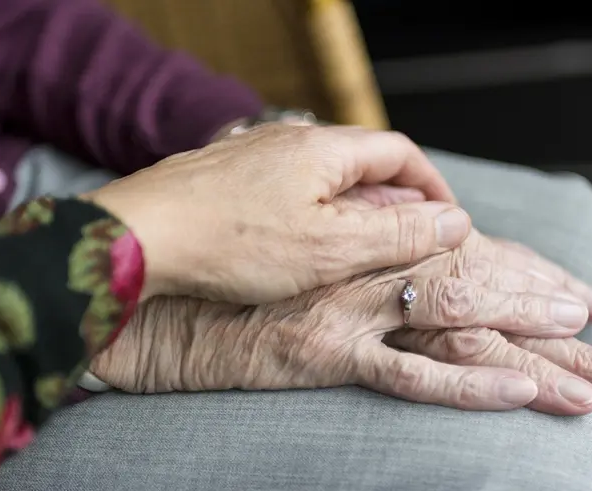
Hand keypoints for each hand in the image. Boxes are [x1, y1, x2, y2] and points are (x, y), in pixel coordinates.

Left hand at [82, 124, 465, 303]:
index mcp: (324, 149)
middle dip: (395, 200)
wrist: (137, 239)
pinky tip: (300, 244)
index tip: (447, 220)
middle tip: (407, 242)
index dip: (431, 186)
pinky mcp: (227, 176)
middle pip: (364, 162)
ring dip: (354, 207)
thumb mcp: (330, 247)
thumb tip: (454, 221)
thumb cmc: (230, 242)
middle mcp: (291, 140)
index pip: (400, 153)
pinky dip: (312, 212)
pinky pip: (287, 188)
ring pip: (324, 176)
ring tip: (359, 248)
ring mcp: (255, 154)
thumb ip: (396, 233)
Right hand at [91, 192, 591, 415]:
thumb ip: (365, 249)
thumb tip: (412, 249)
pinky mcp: (329, 352)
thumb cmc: (247, 271)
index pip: (474, 254)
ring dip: (530, 344)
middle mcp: (373, 266)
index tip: (584, 294)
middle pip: (481, 284)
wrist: (176, 298)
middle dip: (550, 307)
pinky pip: (409, 372)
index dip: (531, 272)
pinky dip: (468, 382)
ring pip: (461, 320)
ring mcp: (355, 309)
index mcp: (376, 241)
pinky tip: (519, 391)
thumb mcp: (315, 254)